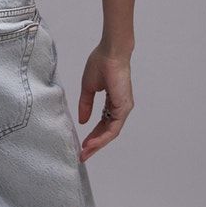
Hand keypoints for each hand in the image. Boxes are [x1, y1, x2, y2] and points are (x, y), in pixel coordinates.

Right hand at [78, 44, 133, 161]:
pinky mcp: (124, 107)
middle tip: (83, 154)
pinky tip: (92, 143)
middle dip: (94, 144)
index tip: (82, 145)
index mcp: (112, 101)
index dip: (93, 134)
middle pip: (107, 131)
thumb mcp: (88, 87)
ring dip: (98, 143)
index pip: (103, 123)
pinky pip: (114, 128)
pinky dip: (103, 137)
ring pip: (111, 132)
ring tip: (85, 151)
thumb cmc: (101, 63)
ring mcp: (123, 107)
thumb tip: (82, 121)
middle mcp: (120, 106)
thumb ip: (86, 105)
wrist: (110, 52)